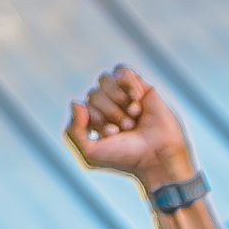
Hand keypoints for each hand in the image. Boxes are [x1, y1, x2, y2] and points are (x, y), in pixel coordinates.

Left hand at [65, 64, 200, 192]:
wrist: (155, 156)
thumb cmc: (126, 158)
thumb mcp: (91, 153)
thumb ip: (73, 130)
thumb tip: (76, 102)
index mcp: (95, 119)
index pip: (84, 104)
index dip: (96, 118)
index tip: (112, 134)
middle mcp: (108, 106)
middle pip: (95, 92)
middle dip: (110, 111)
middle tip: (127, 127)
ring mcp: (124, 96)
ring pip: (106, 80)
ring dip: (118, 99)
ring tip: (133, 115)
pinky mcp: (141, 87)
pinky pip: (123, 71)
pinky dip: (128, 84)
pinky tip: (137, 99)